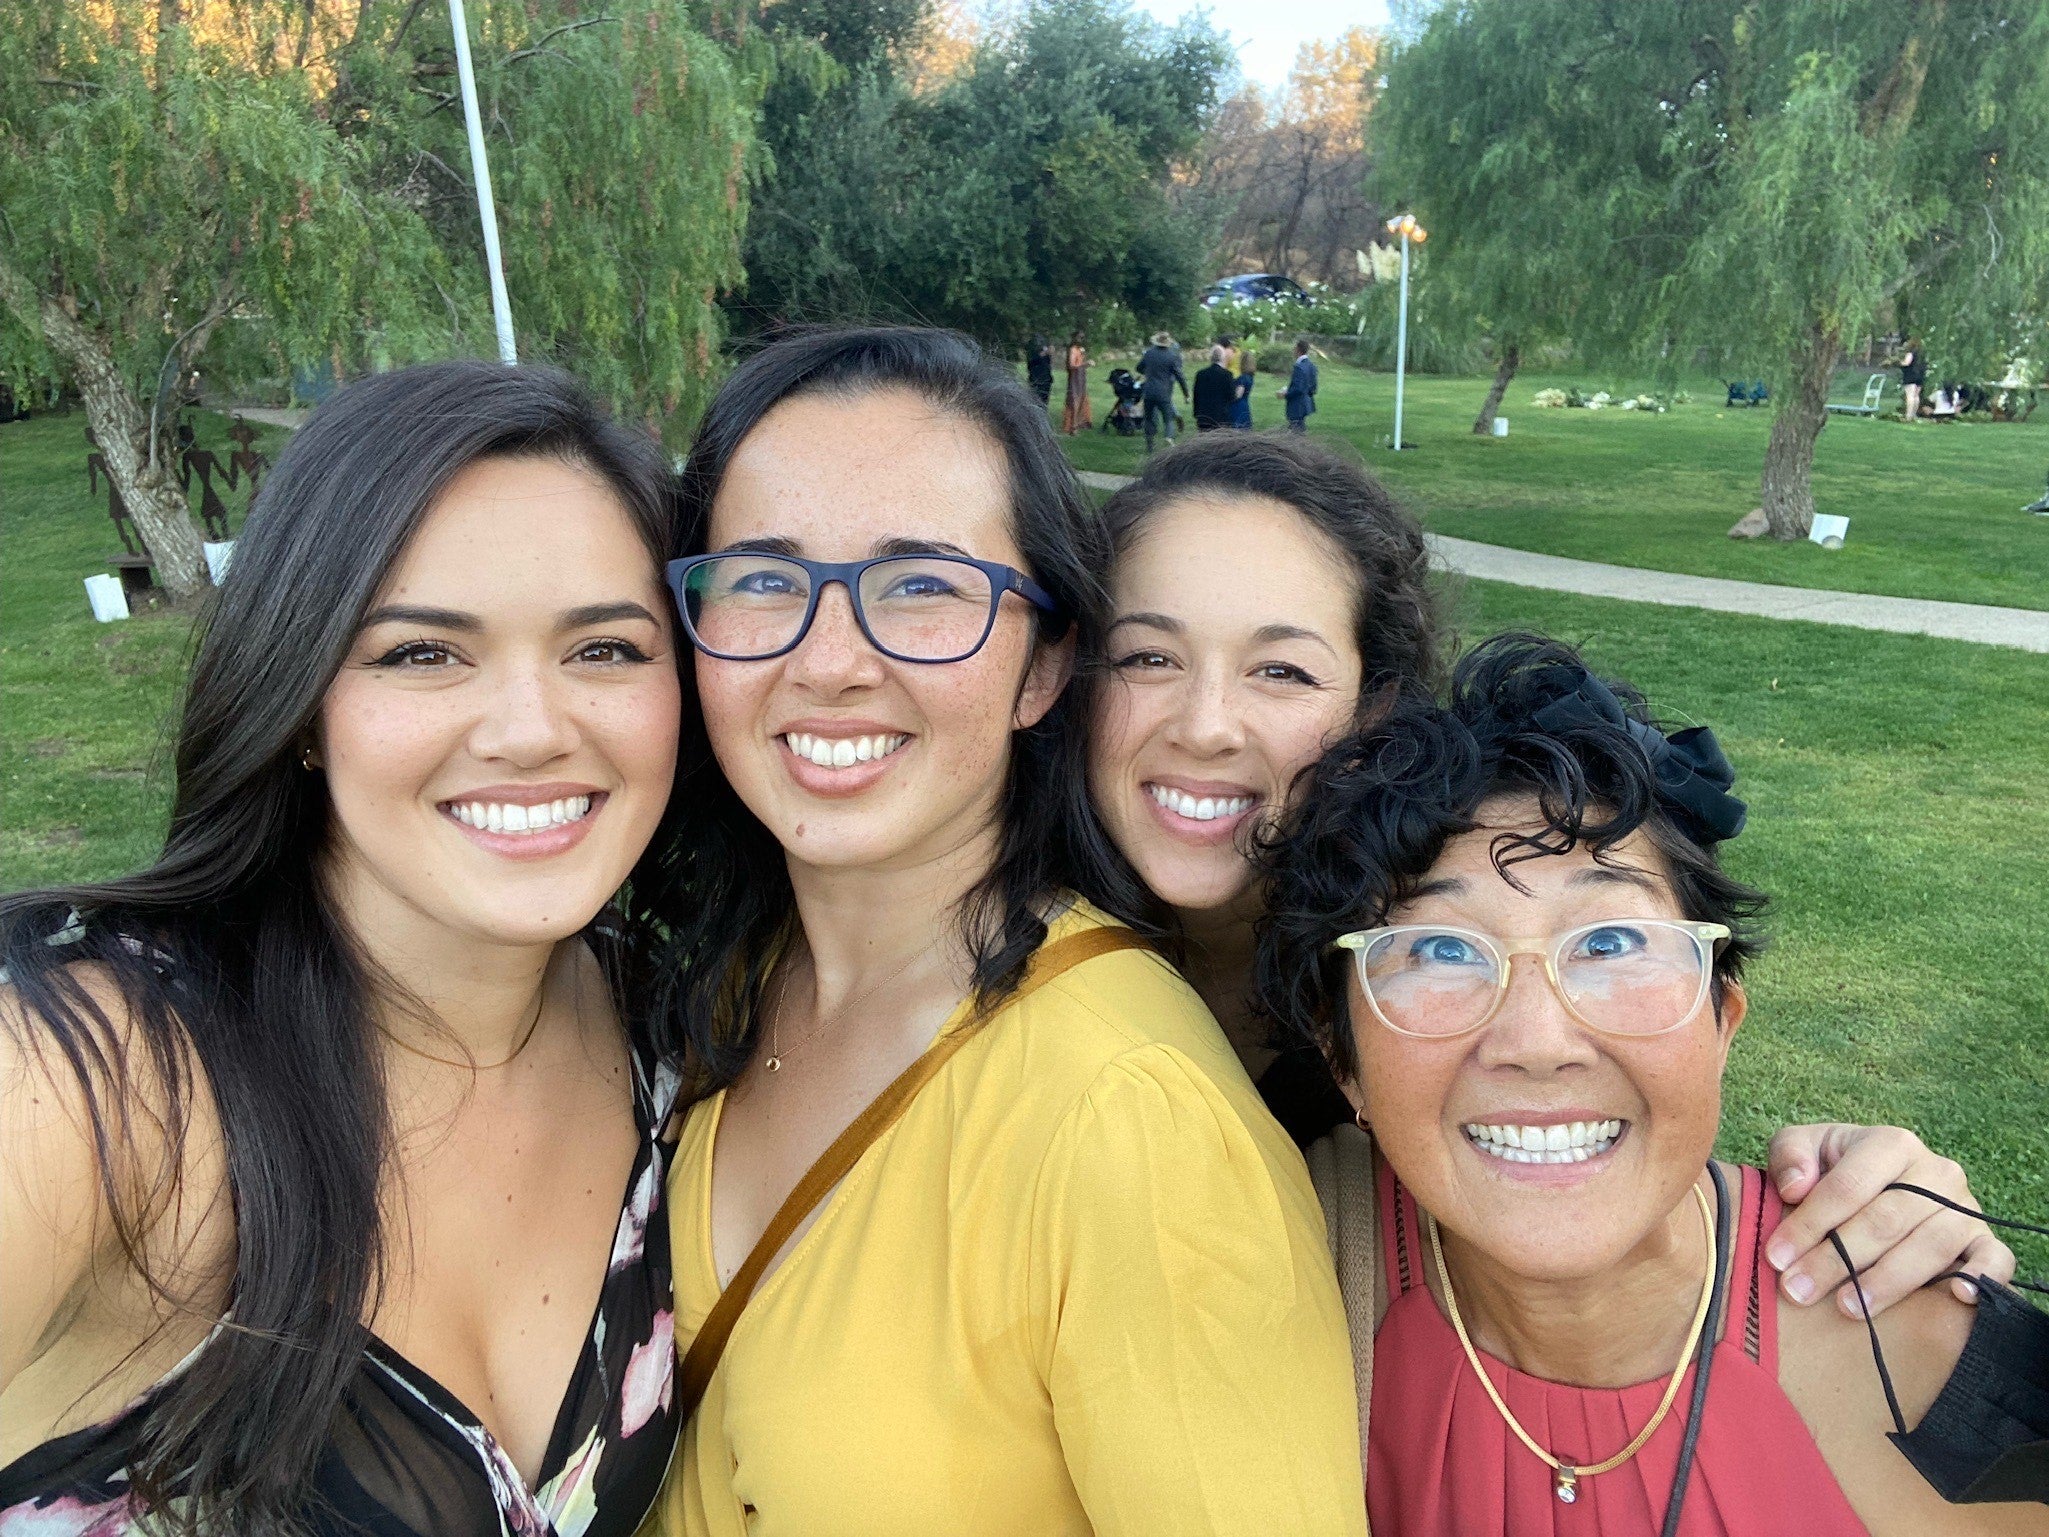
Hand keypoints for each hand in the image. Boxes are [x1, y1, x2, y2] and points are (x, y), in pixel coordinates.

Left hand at [1764, 1123, 2015, 1316]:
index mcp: (1891, 1144)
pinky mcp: (1986, 1240)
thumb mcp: (1805, 1147)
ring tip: (1847, 1307)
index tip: (1777, 1257)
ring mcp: (1965, 1208)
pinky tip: (1955, 1297)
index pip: (1847, 1187)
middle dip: (1836, 1260)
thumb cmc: (1836, 1168)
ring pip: (1930, 1246)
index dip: (1810, 1223)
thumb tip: (1796, 1187)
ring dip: (1888, 1281)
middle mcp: (1936, 1173)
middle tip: (1798, 1290)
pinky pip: (1995, 1260)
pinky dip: (1981, 1278)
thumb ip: (1790, 1155)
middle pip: (1884, 1220)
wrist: (1883, 1183)